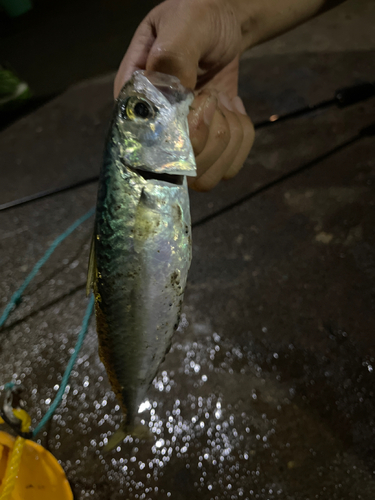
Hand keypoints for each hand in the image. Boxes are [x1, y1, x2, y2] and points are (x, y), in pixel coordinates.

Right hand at [114, 0, 254, 190]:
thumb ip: (173, 56)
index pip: (152, 149)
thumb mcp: (185, 23)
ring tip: (221, 101)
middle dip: (212, 130)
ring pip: (208, 175)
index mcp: (137, 107)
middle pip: (184, 169)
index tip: (200, 94)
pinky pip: (230, 167)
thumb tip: (168, 98)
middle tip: (212, 94)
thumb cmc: (198, 15)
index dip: (185, 131)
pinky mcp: (207, 150)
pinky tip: (231, 110)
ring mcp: (183, 147)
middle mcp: (155, 135)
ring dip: (228, 133)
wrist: (224, 23)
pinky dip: (241, 136)